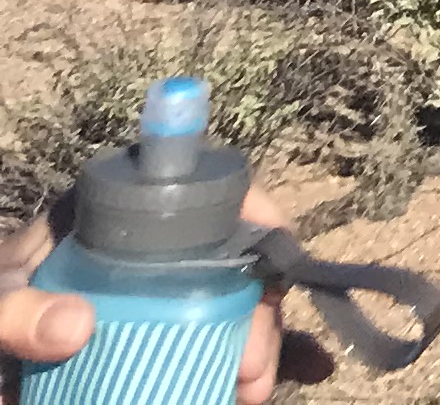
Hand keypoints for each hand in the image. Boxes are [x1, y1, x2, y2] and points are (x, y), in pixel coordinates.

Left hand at [4, 198, 310, 403]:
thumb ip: (16, 312)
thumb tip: (77, 328)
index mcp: (112, 218)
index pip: (204, 194)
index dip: (253, 215)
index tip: (275, 252)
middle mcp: (146, 251)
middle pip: (230, 263)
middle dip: (258, 309)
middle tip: (254, 366)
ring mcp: (150, 298)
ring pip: (229, 307)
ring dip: (254, 344)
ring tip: (251, 390)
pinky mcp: (148, 340)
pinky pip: (207, 347)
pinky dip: (238, 364)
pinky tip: (261, 385)